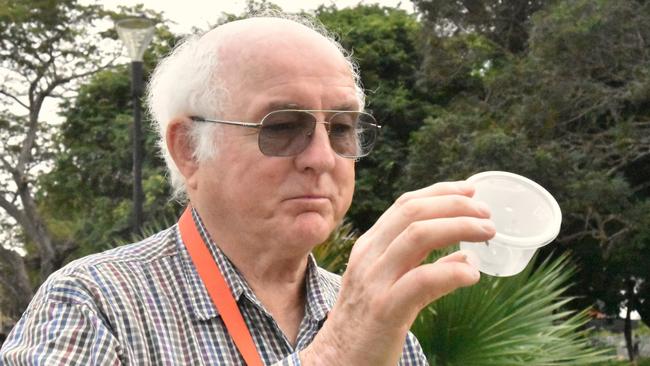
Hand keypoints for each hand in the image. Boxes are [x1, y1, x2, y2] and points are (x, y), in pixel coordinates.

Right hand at [301, 181, 494, 364]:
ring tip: (487, 233)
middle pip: (414, 212)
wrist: (337, 361)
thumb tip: (467, 257)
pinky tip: (472, 274)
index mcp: (370, 246)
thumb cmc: (366, 324)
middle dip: (455, 205)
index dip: (440, 192)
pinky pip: (422, 279)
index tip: (469, 190)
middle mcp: (369, 256)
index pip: (405, 204)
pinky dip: (451, 271)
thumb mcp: (389, 285)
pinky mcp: (385, 308)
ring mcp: (375, 280)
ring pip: (418, 235)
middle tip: (486, 214)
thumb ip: (424, 267)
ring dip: (459, 227)